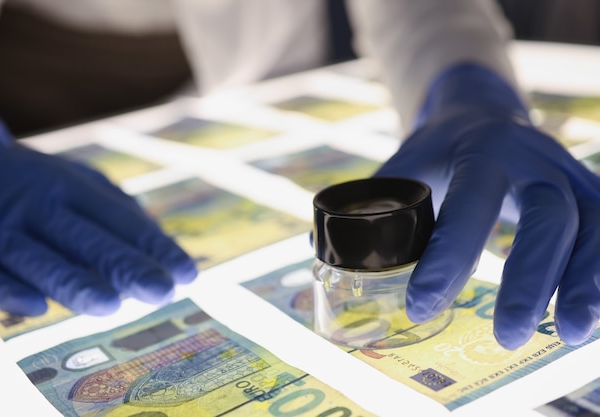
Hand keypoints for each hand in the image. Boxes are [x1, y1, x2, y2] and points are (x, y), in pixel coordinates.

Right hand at [0, 111, 196, 315]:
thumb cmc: (34, 184)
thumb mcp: (75, 182)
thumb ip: (115, 209)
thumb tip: (159, 242)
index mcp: (69, 187)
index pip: (119, 221)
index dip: (153, 247)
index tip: (186, 273)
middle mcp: (36, 204)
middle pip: (85, 239)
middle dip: (124, 266)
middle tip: (161, 292)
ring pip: (37, 258)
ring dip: (73, 281)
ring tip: (110, 305)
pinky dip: (5, 289)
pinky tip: (35, 308)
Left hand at [376, 64, 599, 349]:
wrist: (480, 112)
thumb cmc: (436, 150)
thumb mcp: (403, 166)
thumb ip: (373, 206)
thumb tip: (326, 255)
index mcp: (479, 150)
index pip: (468, 203)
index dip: (448, 257)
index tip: (421, 307)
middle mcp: (532, 157)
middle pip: (547, 214)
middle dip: (528, 277)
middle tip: (505, 336)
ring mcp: (566, 171)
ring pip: (592, 223)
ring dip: (583, 281)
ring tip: (569, 334)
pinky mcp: (586, 189)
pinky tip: (588, 314)